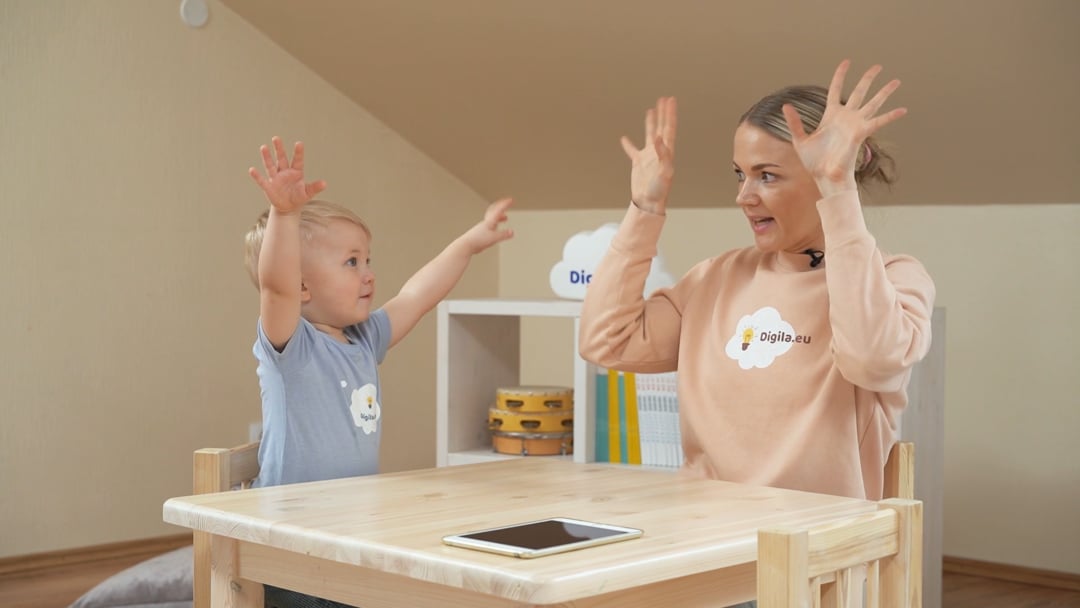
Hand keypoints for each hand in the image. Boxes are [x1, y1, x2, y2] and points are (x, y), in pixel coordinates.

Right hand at [248, 136, 326, 213]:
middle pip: (281, 159)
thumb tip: (325, 184)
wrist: (288, 207)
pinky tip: (252, 169)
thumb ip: (315, 187)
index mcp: (296, 172)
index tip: (299, 143)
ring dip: (267, 157)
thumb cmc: (298, 197)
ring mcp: (276, 178)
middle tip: (276, 138)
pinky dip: (257, 176)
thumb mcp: (308, 193)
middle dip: (279, 149)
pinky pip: (262, 180)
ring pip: (270, 166)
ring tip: (263, 147)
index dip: (298, 153)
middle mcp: (285, 172)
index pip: (297, 160)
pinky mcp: (268, 186)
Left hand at [462, 197, 514, 253]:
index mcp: (489, 222)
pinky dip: (495, 225)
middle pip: (494, 211)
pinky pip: (489, 226)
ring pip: (492, 219)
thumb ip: (503, 235)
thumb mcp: (494, 238)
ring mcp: (482, 228)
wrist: (466, 245)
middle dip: (501, 207)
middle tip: (506, 204)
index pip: (498, 210)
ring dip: (499, 217)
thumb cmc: (478, 240)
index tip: (511, 200)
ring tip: (505, 218)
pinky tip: (496, 230)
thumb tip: (512, 232)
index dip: (505, 204)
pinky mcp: (480, 233)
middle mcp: (486, 223)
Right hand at [620, 97, 676, 213]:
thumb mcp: (664, 172)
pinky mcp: (638, 164)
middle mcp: (658, 152)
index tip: (670, 100)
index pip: (669, 128)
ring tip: (650, 110)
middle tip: (664, 99)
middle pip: (662, 127)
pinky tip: (623, 138)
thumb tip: (660, 138)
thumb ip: (663, 155)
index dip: (670, 114)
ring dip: (650, 122)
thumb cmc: (659, 190)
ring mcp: (648, 157)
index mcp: (666, 152)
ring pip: (649, 135)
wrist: (649, 203)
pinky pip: (632, 151)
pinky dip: (628, 145)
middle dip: (663, 113)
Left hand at [783, 60, 905, 193]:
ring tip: (896, 80)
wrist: (824, 176)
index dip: (841, 75)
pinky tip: (903, 110)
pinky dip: (890, 116)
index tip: (847, 62)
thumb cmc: (814, 161)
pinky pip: (878, 122)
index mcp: (831, 115)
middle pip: (859, 91)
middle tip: (878, 66)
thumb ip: (795, 122)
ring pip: (872, 103)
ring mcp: (855, 124)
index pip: (836, 89)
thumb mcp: (800, 139)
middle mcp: (845, 117)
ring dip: (884, 92)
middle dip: (868, 78)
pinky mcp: (860, 133)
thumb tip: (786, 106)